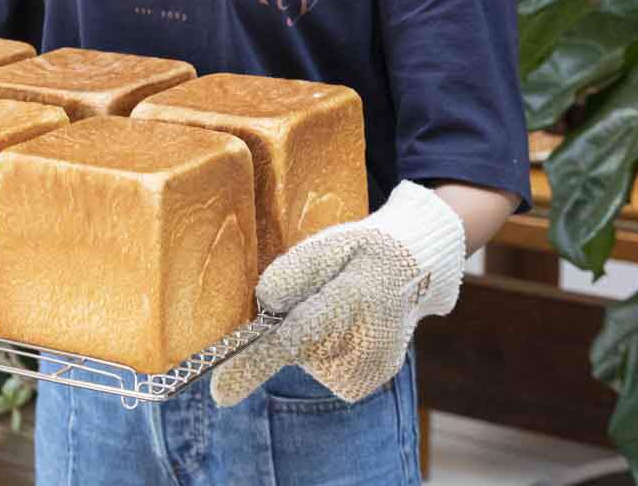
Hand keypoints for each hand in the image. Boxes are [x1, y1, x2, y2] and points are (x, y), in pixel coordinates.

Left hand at [210, 180, 465, 405]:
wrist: (416, 272)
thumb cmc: (362, 253)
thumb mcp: (328, 245)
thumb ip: (293, 272)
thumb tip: (266, 305)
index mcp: (351, 302)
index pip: (294, 339)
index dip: (253, 365)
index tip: (221, 393)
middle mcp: (364, 346)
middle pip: (294, 349)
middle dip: (290, 326)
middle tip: (322, 294)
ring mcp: (368, 372)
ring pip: (306, 360)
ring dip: (309, 338)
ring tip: (340, 308)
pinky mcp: (363, 384)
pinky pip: (321, 370)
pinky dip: (323, 351)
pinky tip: (348, 328)